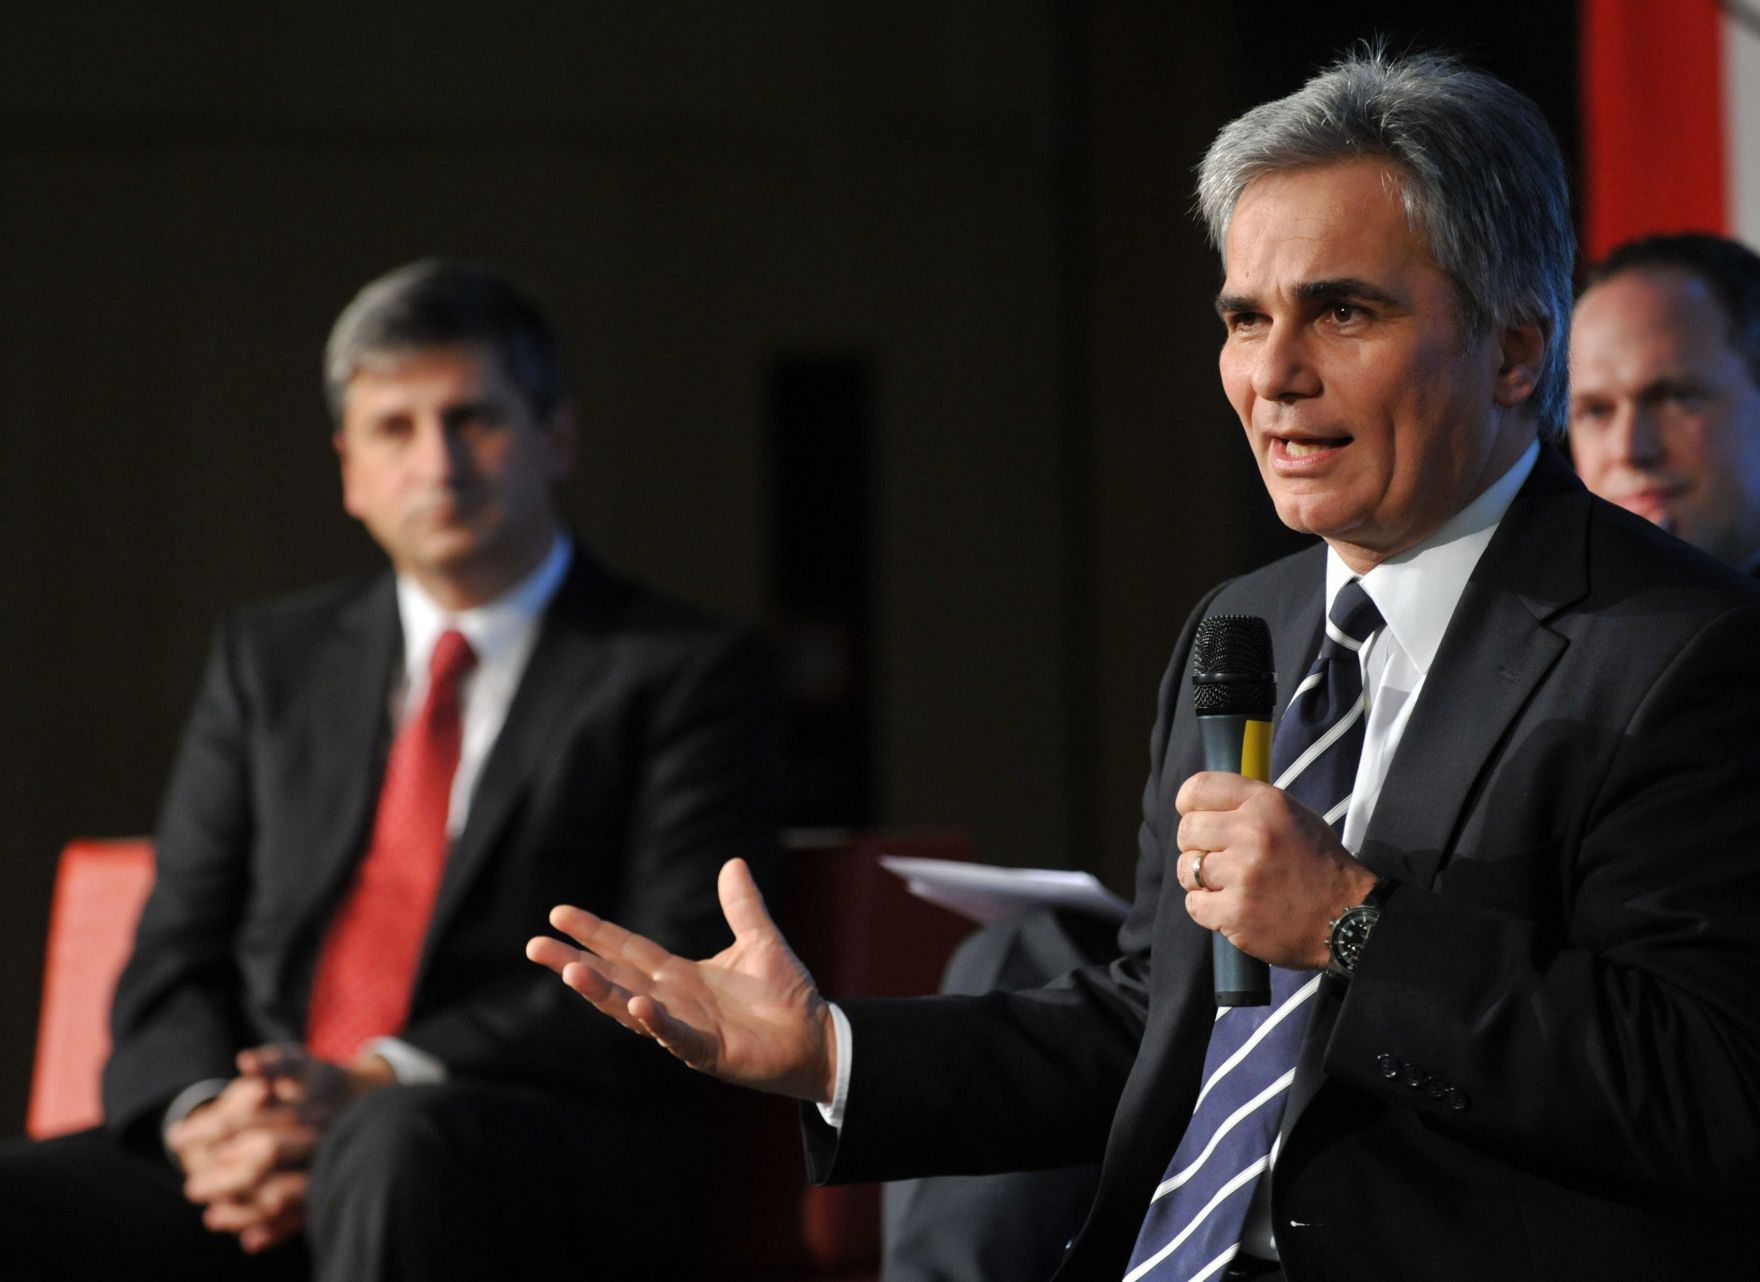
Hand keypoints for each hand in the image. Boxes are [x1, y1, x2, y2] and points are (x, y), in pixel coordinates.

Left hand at [170, 1045, 393, 1253]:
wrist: (373, 1103)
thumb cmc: (322, 1083)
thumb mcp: (301, 1064)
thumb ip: (273, 1063)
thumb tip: (244, 1063)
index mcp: (310, 1103)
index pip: (252, 1117)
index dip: (214, 1128)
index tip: (180, 1139)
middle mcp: (321, 1135)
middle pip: (263, 1156)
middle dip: (223, 1174)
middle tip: (192, 1187)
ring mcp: (329, 1164)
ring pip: (280, 1194)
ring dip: (242, 1210)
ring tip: (211, 1218)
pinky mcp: (333, 1189)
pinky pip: (303, 1219)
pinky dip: (275, 1233)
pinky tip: (250, 1239)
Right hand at [527, 857, 837, 1102]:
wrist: (817, 1038)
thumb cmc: (785, 995)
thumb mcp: (760, 940)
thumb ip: (742, 906)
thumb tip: (732, 863)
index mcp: (680, 975)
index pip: (628, 949)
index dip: (595, 932)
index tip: (558, 913)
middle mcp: (673, 1001)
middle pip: (615, 978)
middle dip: (575, 962)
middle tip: (534, 946)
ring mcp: (686, 1028)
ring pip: (632, 1008)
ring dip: (601, 991)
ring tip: (570, 970)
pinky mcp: (709, 1052)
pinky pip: (676, 1037)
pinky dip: (655, 1022)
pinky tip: (635, 1006)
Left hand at [1175, 771, 1376, 968]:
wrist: (1348, 917)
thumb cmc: (1318, 864)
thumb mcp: (1293, 815)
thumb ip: (1249, 806)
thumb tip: (1203, 806)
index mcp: (1265, 803)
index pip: (1198, 788)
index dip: (1189, 805)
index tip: (1195, 817)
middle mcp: (1251, 834)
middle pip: (1186, 831)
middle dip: (1196, 846)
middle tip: (1218, 859)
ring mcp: (1242, 875)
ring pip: (1186, 869)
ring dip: (1200, 880)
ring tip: (1227, 885)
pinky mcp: (1235, 914)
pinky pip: (1194, 905)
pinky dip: (1206, 909)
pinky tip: (1230, 907)